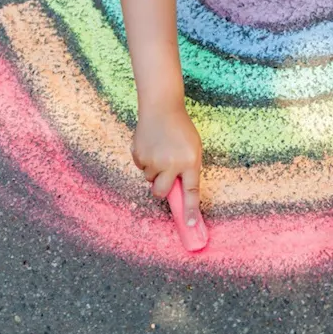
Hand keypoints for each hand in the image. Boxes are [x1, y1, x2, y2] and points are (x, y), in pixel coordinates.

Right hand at [131, 104, 202, 225]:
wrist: (162, 108)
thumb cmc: (181, 130)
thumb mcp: (193, 149)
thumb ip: (189, 169)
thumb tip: (181, 191)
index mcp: (189, 162)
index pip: (191, 192)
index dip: (190, 210)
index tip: (191, 224)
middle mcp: (171, 163)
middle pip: (162, 192)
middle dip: (162, 189)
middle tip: (165, 177)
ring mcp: (153, 160)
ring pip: (150, 179)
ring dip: (154, 171)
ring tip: (160, 152)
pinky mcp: (139, 155)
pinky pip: (141, 167)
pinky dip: (145, 161)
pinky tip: (151, 146)